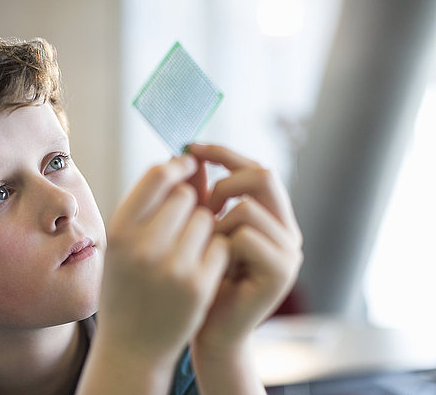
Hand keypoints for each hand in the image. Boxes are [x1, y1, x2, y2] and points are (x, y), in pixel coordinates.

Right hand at [96, 154, 228, 366]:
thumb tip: (190, 160)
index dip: (177, 167)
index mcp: (119, 231)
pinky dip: (216, 250)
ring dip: (204, 226)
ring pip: (206, 219)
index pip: (156, 176)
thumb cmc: (127, 287)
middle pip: (186, 195)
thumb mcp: (124, 245)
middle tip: (184, 219)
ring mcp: (172, 266)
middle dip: (191, 202)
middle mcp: (143, 246)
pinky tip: (202, 265)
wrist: (133, 346)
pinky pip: (220, 245)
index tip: (188, 167)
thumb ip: (150, 204)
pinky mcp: (198, 285)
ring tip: (189, 247)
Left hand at [188, 143, 302, 351]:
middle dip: (224, 182)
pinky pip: (244, 237)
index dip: (224, 153)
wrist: (209, 331)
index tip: (190, 147)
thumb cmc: (202, 279)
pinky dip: (220, 246)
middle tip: (202, 203)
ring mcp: (289, 251)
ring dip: (216, 223)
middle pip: (263, 175)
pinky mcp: (281, 272)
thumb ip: (201, 195)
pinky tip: (214, 266)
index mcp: (271, 216)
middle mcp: (287, 229)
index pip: (256, 167)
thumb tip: (189, 155)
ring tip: (206, 248)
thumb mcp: (201, 230)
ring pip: (247, 207)